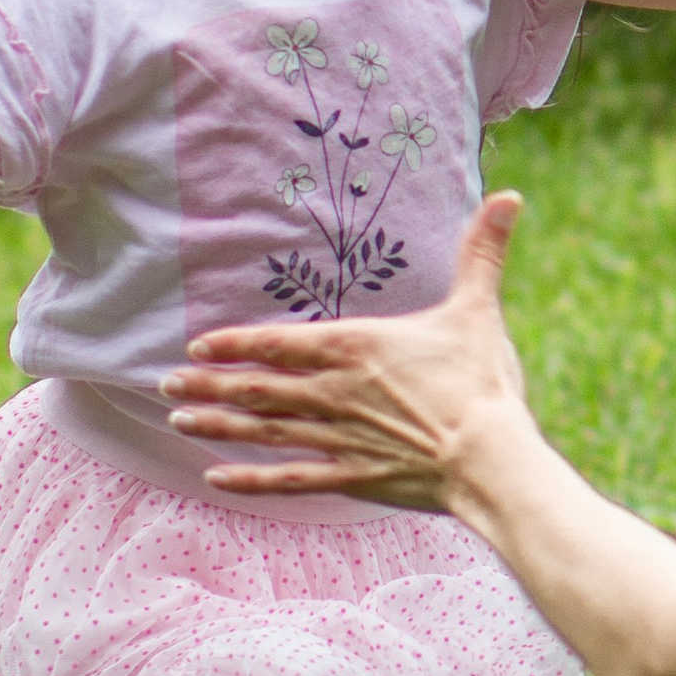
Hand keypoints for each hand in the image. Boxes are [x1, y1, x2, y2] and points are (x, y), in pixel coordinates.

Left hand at [167, 192, 535, 503]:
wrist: (490, 459)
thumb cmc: (480, 382)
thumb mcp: (477, 309)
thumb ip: (481, 253)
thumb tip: (509, 197)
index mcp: (355, 347)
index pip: (279, 342)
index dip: (235, 344)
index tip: (198, 347)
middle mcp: (334, 391)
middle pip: (259, 387)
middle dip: (209, 385)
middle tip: (166, 385)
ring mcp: (337, 437)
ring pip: (263, 430)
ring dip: (218, 425)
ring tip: (177, 421)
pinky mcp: (350, 476)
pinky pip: (289, 478)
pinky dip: (250, 479)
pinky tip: (215, 477)